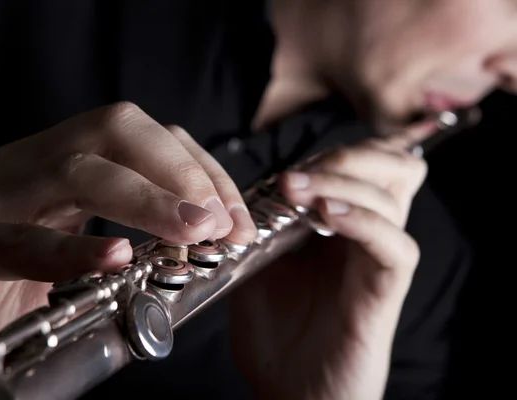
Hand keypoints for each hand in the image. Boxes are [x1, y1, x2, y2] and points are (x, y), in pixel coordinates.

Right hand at [0, 102, 256, 364]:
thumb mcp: (70, 249)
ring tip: (193, 232)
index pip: (147, 138)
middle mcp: (29, 168)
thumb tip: (198, 247)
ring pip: (75, 170)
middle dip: (183, 172)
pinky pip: (13, 240)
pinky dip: (69, 249)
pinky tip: (113, 258)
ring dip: (147, 199)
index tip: (237, 219)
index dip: (202, 170)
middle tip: (220, 224)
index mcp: (61, 166)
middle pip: (117, 131)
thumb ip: (123, 240)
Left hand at [229, 126, 433, 399]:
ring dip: (342, 182)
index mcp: (340, 226)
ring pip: (394, 194)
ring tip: (298, 192)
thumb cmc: (275, 333)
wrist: (290, 392)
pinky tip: (327, 217)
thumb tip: (254, 186)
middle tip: (299, 177)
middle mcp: (366, 236)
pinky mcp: (384, 291)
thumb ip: (262, 225)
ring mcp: (377, 260)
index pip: (363, 164)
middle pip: (393, 166)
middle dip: (347, 156)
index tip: (283, 173)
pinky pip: (395, 244)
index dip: (329, 154)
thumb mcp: (256, 266)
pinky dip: (363, 220)